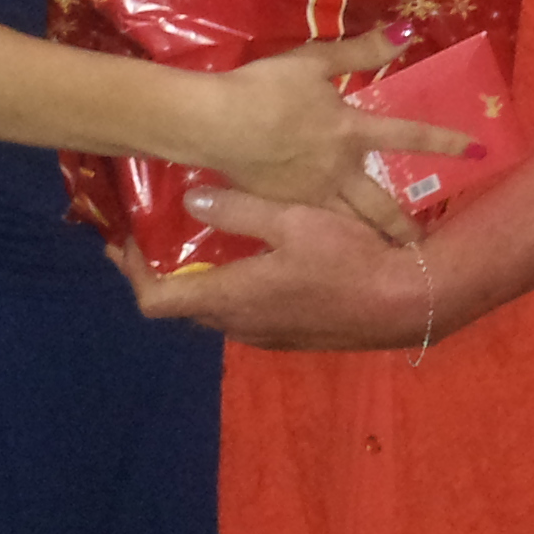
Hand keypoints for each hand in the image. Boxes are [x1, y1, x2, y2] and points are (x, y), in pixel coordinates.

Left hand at [104, 185, 443, 351]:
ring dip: (204, 277)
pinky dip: (235, 284)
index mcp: (231, 299)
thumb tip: (192, 199)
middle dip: (167, 270)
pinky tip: (256, 254)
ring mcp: (267, 333)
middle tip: (162, 231)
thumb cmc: (349, 260)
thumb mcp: (293, 221)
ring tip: (206, 236)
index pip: (156, 300)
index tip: (124, 242)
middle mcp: (240, 325)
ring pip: (218, 307)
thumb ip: (239, 210)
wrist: (409, 302)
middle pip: (184, 304)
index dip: (132, 273)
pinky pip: (247, 310)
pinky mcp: (293, 332)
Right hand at [195, 28, 471, 243]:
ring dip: (373, 241)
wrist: (210, 123)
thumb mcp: (312, 62)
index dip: (446, 142)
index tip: (479, 151)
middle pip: (383, 206)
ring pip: (350, 226)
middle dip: (407, 225)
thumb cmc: (262, 88)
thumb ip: (359, 51)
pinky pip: (315, 229)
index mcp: (350, 132)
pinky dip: (330, 241)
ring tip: (390, 257)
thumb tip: (405, 32)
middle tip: (427, 246)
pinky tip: (334, 251)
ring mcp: (309, 195)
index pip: (409, 136)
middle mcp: (338, 171)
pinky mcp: (281, 207)